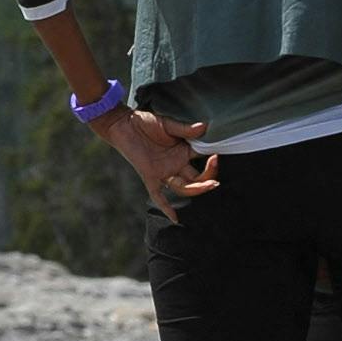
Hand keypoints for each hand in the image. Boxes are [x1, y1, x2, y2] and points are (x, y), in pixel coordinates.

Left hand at [97, 106, 218, 213]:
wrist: (123, 123)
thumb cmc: (146, 121)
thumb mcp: (167, 124)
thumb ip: (184, 129)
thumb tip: (204, 126)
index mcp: (183, 152)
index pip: (203, 160)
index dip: (212, 159)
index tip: (218, 153)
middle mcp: (176, 165)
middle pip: (197, 178)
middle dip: (208, 176)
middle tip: (215, 165)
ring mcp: (164, 172)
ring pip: (184, 187)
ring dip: (197, 188)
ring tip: (210, 184)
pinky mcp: (149, 176)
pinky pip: (158, 195)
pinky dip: (165, 207)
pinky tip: (175, 219)